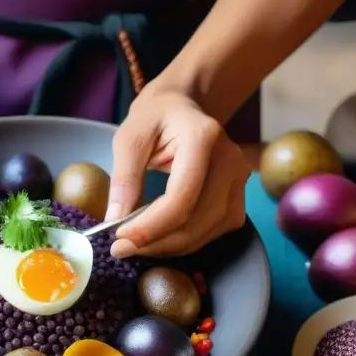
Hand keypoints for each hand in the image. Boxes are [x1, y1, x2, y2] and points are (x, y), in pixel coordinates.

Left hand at [106, 90, 252, 257]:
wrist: (184, 106)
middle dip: (155, 242)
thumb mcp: (129, 137)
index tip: (120, 241)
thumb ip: (124, 177)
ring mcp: (240, 180)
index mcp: (203, 137)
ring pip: (205, 232)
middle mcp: (230, 160)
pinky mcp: (238, 197)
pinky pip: (213, 231)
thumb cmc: (155, 118)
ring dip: (167, 247)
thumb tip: (115, 220)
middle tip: (120, 249)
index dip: (151, 226)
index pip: (182, 196)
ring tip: (135, 245)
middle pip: (196, 220)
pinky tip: (159, 238)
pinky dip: (184, 241)